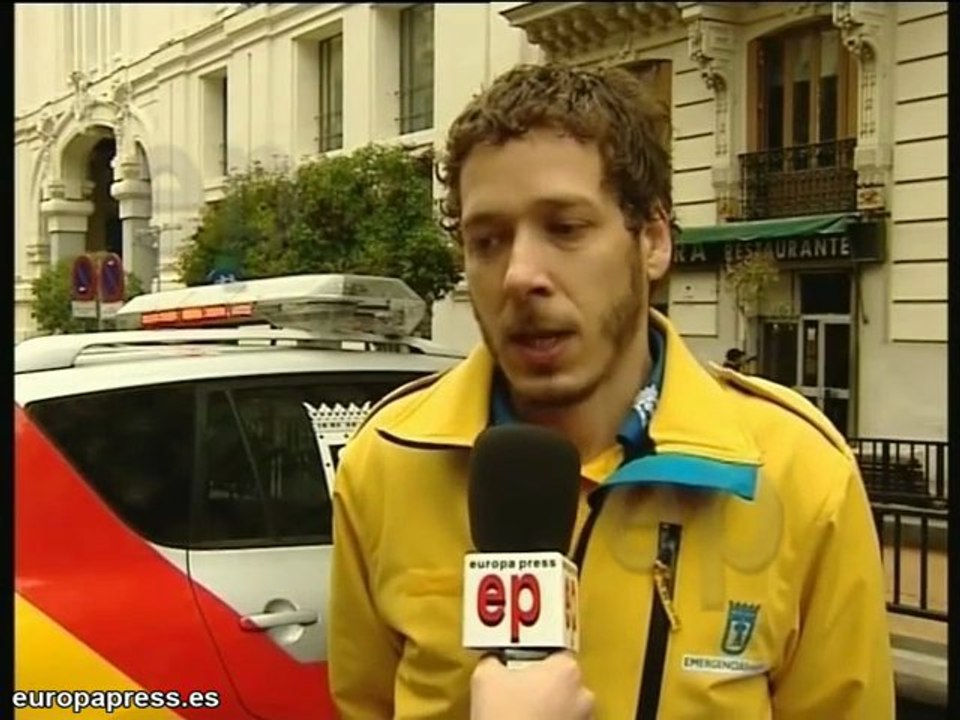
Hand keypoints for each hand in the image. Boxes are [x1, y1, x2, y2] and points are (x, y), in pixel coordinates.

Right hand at [470, 652, 594, 719]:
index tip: (518, 661)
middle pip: (560, 678)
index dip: (533, 655)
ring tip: (518, 712)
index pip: (554, 650)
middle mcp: (583, 695)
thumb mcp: (486, 677)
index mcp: (566, 670)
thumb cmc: (504, 717)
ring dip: (546, 706)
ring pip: (563, 704)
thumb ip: (494, 659)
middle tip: (514, 688)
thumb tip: (494, 660)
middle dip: (540, 682)